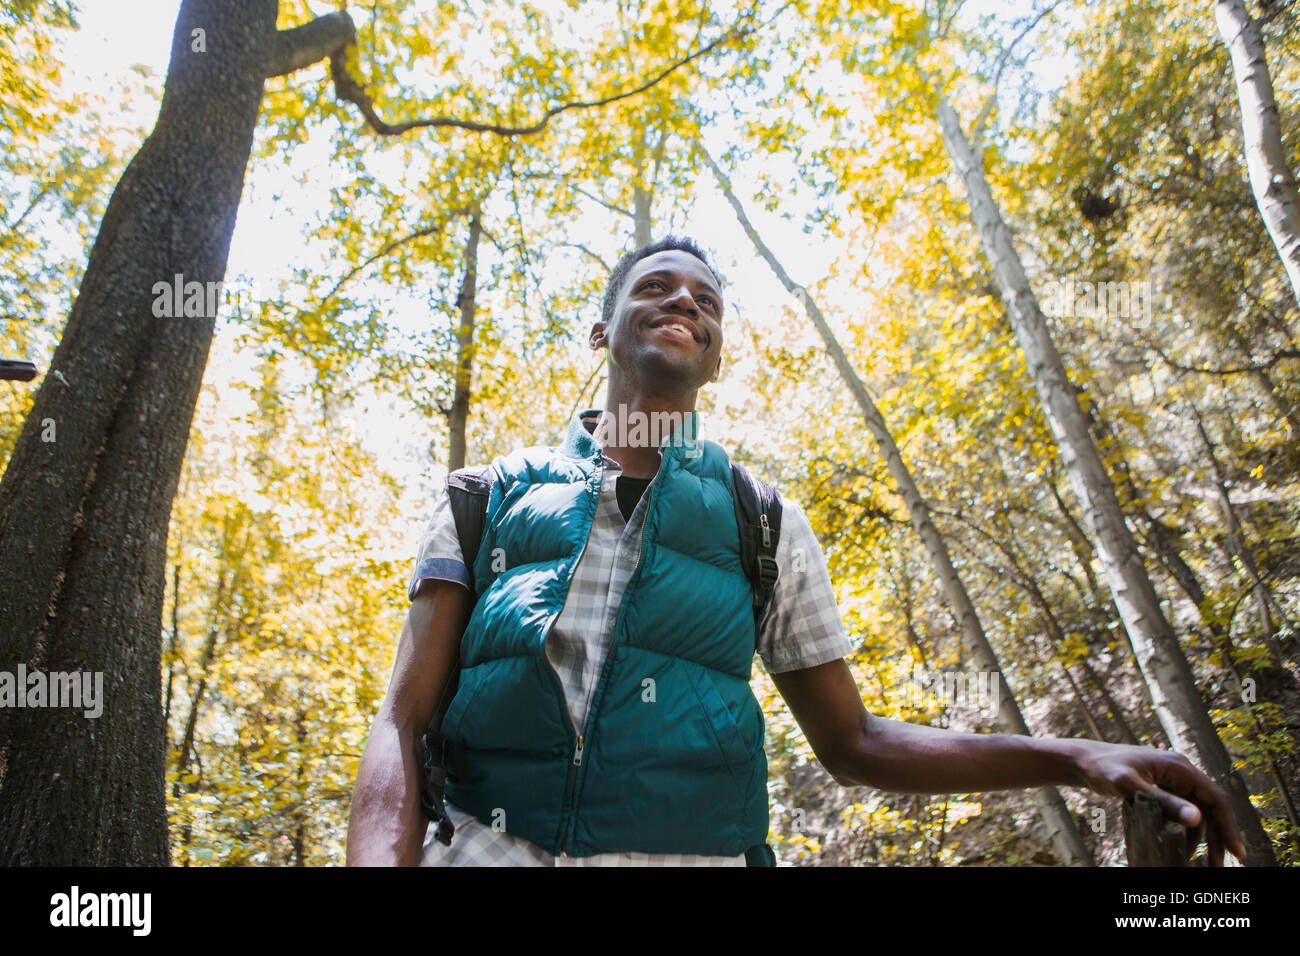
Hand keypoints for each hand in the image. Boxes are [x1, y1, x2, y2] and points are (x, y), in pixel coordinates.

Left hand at [1070, 739, 1246, 865]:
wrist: (1084, 762)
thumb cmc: (1103, 769)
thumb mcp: (1131, 787)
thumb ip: (1163, 801)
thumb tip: (1197, 818)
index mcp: (1179, 767)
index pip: (1216, 799)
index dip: (1229, 826)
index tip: (1237, 853)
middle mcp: (1181, 771)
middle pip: (1210, 807)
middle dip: (1217, 837)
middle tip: (1219, 866)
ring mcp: (1172, 779)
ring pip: (1197, 811)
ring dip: (1201, 837)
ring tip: (1202, 862)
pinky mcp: (1162, 787)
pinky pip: (1182, 810)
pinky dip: (1185, 829)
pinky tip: (1181, 847)